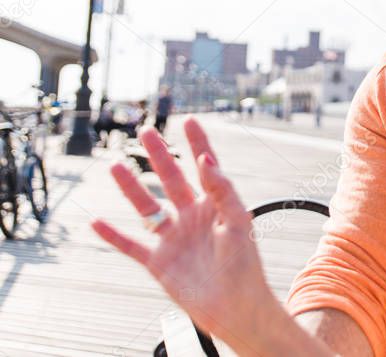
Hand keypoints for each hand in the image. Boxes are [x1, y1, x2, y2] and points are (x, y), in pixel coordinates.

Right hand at [91, 117, 278, 346]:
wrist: (235, 307)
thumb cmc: (244, 265)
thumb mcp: (238, 222)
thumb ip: (223, 190)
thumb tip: (206, 159)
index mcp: (216, 205)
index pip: (206, 167)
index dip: (198, 144)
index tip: (189, 121)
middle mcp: (192, 217)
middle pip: (172, 180)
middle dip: (160, 155)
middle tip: (146, 132)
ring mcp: (174, 239)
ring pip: (147, 208)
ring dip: (131, 188)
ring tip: (115, 165)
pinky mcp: (159, 263)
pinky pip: (132, 246)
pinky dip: (113, 236)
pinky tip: (97, 222)